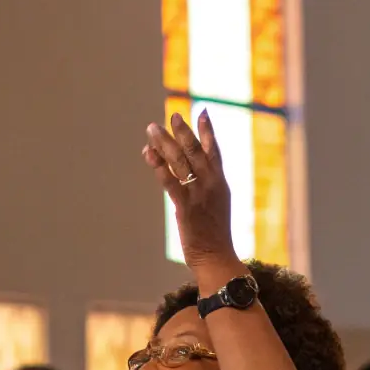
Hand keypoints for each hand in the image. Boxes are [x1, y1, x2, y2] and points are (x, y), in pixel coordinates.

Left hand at [144, 112, 236, 272]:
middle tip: (171, 116)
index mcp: (221, 183)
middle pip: (195, 150)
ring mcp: (198, 194)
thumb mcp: (218, 205)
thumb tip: (193, 173)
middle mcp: (211, 184)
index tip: (202, 111)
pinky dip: (158, 166)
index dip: (208, 131)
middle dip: (182, 132)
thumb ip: (207, 186)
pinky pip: (170, 181)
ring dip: (164, 143)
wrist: (217, 257)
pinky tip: (148, 154)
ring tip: (152, 130)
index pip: (215, 150)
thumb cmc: (215, 234)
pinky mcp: (185, 207)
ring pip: (179, 161)